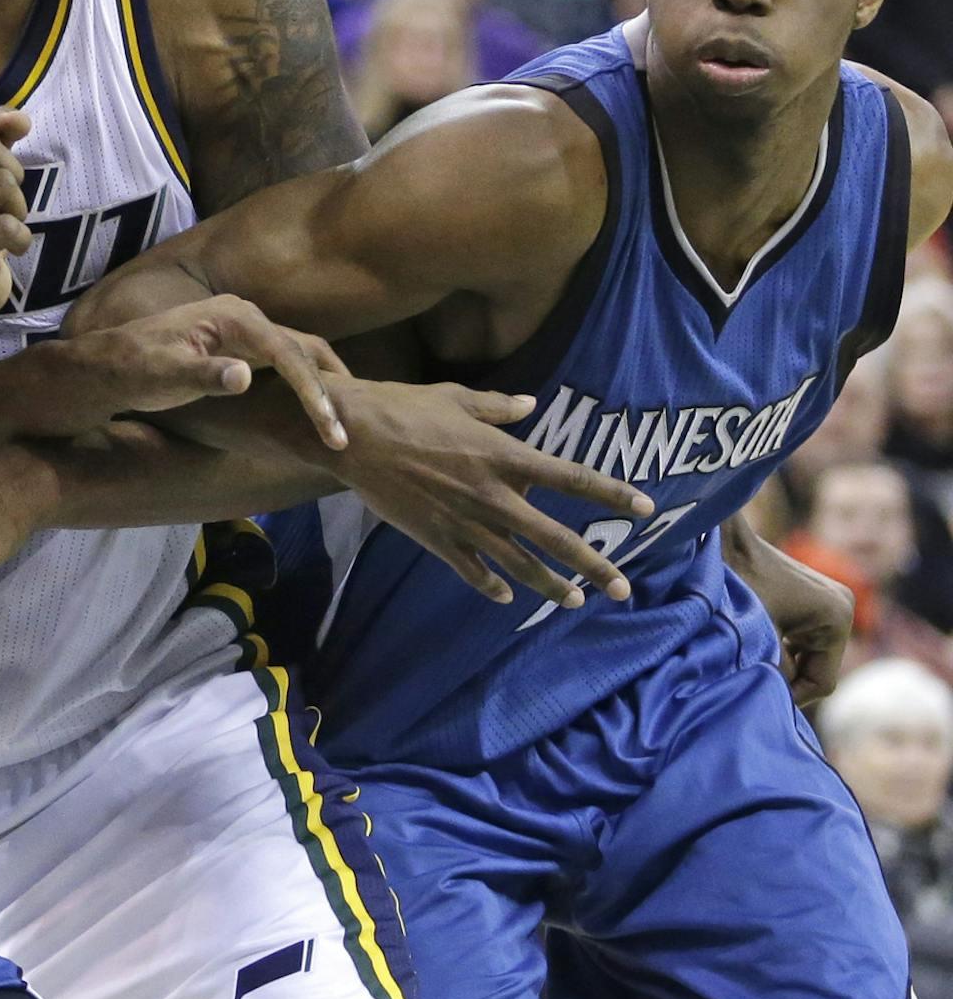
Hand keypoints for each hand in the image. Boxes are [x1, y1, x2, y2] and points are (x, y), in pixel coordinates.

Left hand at [85, 294, 348, 444]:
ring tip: (345, 427)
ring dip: (324, 390)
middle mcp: (246, 318)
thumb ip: (205, 374)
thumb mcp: (165, 374)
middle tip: (348, 434)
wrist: (109, 364)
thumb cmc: (134, 369)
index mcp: (232, 317)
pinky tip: (320, 413)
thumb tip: (245, 375)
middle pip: (303, 350)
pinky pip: (287, 365)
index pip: (286, 352)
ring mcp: (246, 332)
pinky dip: (307, 388)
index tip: (328, 426)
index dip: (310, 391)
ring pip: (301, 356)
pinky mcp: (244, 348)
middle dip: (330, 391)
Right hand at [329, 378, 654, 606]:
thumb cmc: (402, 408)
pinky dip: (491, 586)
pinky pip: (472, 570)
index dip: (612, 493)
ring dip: (550, 586)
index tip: (647, 508)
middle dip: (594, 565)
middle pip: (556, 537)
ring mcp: (464, 522)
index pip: (572, 478)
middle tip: (623, 589)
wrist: (351, 437)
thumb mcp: (455, 397)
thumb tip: (530, 406)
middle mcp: (493, 495)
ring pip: (518, 564)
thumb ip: (497, 407)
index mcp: (504, 456)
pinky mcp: (435, 538)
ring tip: (574, 601)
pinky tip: (506, 597)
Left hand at [733, 533, 852, 705]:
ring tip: (747, 667)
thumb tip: (777, 702)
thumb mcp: (756, 638)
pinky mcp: (813, 599)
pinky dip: (779, 648)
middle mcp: (842, 609)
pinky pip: (800, 639)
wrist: (720, 541)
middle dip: (785, 679)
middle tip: (749, 686)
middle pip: (816, 669)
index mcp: (836, 619)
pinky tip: (753, 648)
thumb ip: (773, 673)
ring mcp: (830, 602)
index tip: (758, 701)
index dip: (791, 698)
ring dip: (779, 664)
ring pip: (806, 655)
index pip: (821, 682)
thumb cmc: (735, 587)